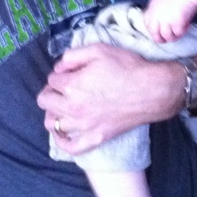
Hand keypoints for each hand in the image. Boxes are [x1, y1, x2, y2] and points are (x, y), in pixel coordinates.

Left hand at [36, 42, 180, 154]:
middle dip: (50, 90)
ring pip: (52, 124)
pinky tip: (62, 132)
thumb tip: (59, 67)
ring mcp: (83, 126)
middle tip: (64, 87)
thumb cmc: (126, 67)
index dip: (60, 73)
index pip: (52, 79)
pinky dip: (61, 140)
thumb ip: (72, 56)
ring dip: (53, 112)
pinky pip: (70, 147)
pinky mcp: (95, 138)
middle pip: (45, 101)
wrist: (151, 90)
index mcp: (72, 85)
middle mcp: (73, 107)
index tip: (71, 72)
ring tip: (63, 105)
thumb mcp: (98, 50)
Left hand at [143, 0, 196, 42]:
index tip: (158, 32)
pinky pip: (178, 33)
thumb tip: (159, 21)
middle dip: (161, 39)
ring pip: (167, 36)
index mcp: (152, 7)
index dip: (152, 30)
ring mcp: (165, 19)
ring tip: (180, 31)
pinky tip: (187, 25)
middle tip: (168, 38)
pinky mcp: (176, 22)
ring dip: (174, 36)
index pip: (147, 23)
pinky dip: (183, 31)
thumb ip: (158, 9)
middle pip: (154, 33)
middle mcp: (156, 14)